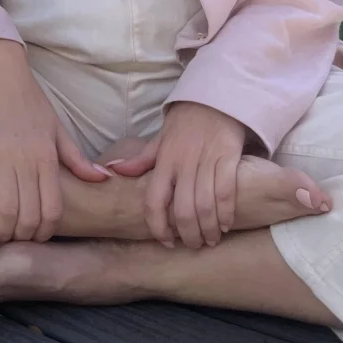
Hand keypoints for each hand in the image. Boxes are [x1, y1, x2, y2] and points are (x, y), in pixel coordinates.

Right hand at [0, 36, 107, 243]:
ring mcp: (3, 158)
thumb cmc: (31, 101)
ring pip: (6, 207)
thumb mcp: (58, 128)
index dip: (47, 230)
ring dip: (6, 229)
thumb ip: (76, 158)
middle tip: (22, 240)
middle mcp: (27, 161)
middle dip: (26, 234)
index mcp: (48, 156)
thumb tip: (102, 179)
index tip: (42, 237)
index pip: (52, 206)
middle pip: (28, 213)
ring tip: (5, 236)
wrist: (1, 74)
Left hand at [105, 101, 245, 249]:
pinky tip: (226, 224)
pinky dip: (227, 211)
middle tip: (193, 246)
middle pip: (182, 210)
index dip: (157, 226)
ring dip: (208, 229)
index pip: (154, 199)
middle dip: (188, 235)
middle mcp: (184, 162)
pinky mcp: (228, 156)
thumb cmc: (185, 123)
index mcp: (164, 160)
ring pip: (205, 205)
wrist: (214, 97)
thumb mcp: (160, 139)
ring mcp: (207, 160)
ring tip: (210, 240)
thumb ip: (141, 159)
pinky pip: (227, 190)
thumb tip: (113, 169)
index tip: (165, 242)